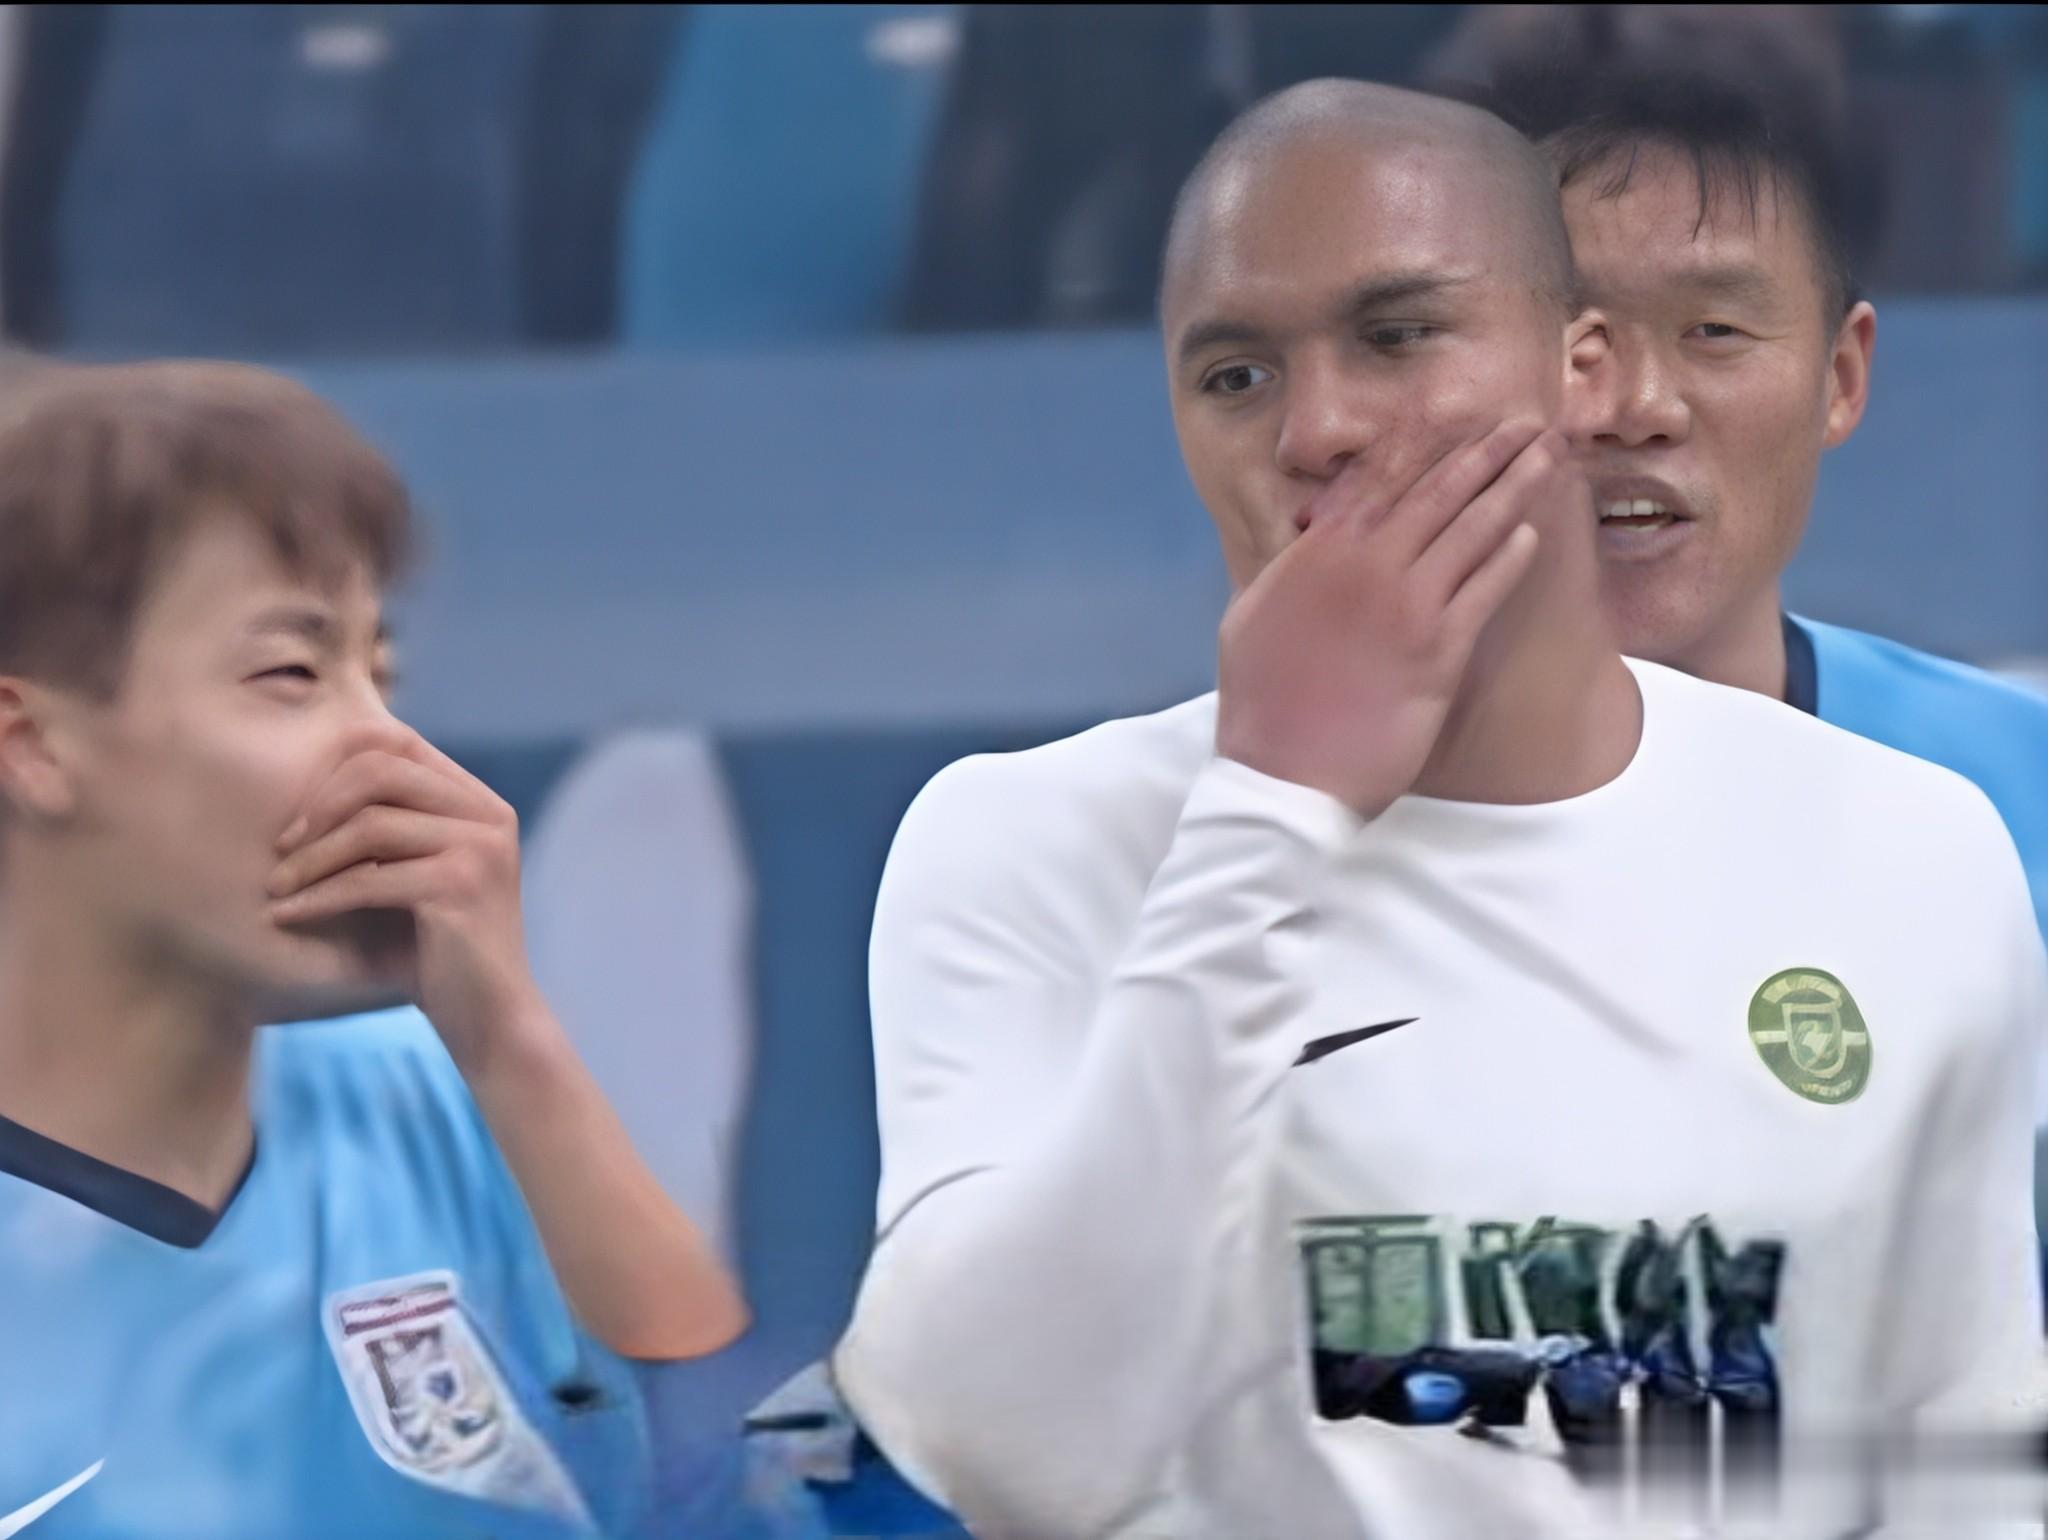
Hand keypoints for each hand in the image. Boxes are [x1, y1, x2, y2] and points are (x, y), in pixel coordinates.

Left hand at [268, 723, 540, 1071]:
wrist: (489, 1020)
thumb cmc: (439, 953)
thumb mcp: (414, 875)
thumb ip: (387, 829)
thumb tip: (309, 787)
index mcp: (481, 804)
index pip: (397, 745)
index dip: (336, 770)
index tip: (299, 820)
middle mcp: (489, 816)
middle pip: (381, 770)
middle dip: (318, 806)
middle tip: (279, 849)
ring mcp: (481, 849)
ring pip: (370, 824)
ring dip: (309, 858)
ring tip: (275, 887)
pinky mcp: (461, 888)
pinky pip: (368, 878)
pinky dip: (317, 897)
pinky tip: (285, 916)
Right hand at [1214, 420, 1561, 816]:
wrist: (1282, 777)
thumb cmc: (1259, 705)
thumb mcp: (1248, 618)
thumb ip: (1286, 571)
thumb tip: (1307, 542)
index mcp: (1319, 553)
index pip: (1382, 479)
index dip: (1426, 445)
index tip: (1459, 421)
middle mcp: (1367, 566)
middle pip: (1440, 491)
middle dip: (1489, 452)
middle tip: (1526, 425)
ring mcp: (1407, 605)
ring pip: (1474, 529)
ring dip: (1516, 487)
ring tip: (1547, 458)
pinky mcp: (1439, 650)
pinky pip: (1486, 589)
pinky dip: (1511, 558)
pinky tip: (1532, 535)